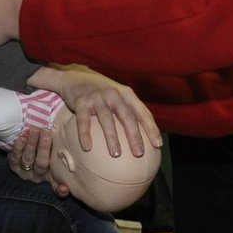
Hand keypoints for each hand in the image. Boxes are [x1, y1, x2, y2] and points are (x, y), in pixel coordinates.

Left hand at [9, 128, 67, 194]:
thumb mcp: (58, 154)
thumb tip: (80, 139)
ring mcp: (24, 171)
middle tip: (46, 132)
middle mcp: (38, 176)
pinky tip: (23, 137)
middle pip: (42, 164)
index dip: (61, 190)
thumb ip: (64, 152)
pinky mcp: (13, 165)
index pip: (58, 186)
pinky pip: (15, 156)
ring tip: (35, 131)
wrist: (26, 149)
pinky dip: (19, 146)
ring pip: (28, 158)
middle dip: (44, 147)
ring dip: (31, 144)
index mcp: (52, 176)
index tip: (64, 188)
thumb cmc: (48, 150)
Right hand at [31, 66, 160, 158]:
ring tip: (116, 154)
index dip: (151, 128)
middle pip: (127, 116)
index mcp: (126, 94)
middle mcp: (113, 94)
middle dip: (134, 135)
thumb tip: (145, 138)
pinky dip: (85, 134)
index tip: (158, 145)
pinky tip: (87, 148)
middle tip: (139, 153)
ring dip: (112, 137)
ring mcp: (97, 97)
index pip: (142, 112)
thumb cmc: (101, 93)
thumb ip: (129, 111)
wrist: (74, 78)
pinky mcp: (81, 101)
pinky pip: (83, 120)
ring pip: (106, 118)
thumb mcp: (118, 96)